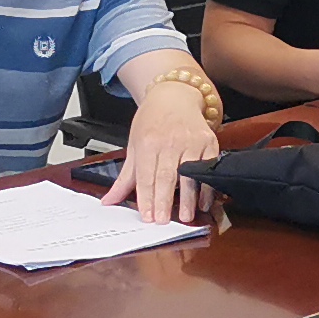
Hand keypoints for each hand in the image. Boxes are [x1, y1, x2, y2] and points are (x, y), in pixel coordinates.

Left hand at [102, 87, 218, 225]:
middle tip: (163, 221)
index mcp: (148, 142)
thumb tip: (109, 201)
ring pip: (189, 174)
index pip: (146, 176)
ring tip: (186, 216)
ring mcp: (191, 141)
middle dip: (164, 201)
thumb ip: (125, 177)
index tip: (148, 216)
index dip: (147, 198)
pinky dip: (207, 187)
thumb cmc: (152, 121)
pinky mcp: (209, 142)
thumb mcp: (134, 145)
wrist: (174, 96)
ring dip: (189, 198)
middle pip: (166, 176)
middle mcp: (170, 141)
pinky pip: (208, 168)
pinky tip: (203, 201)